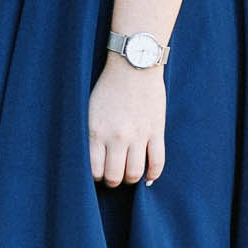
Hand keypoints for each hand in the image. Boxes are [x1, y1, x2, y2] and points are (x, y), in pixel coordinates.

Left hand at [87, 57, 166, 187]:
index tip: (98, 174)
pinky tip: (148, 177)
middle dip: (113, 181)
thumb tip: (94, 157)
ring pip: (135, 173)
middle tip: (113, 177)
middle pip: (115, 176)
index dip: (96, 177)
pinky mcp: (156, 131)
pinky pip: (157, 162)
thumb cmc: (108, 86)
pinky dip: (153, 175)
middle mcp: (117, 137)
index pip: (95, 169)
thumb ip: (92, 133)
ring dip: (131, 179)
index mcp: (96, 131)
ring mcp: (139, 135)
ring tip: (128, 175)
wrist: (133, 65)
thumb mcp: (90, 109)